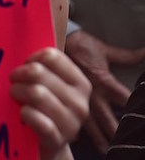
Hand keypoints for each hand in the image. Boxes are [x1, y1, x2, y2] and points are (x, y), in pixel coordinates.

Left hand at [9, 47, 90, 159]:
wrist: (49, 144)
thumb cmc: (45, 106)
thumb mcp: (50, 85)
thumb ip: (42, 65)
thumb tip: (22, 30)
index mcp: (80, 83)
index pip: (52, 56)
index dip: (32, 58)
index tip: (25, 65)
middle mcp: (80, 102)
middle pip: (38, 73)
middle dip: (18, 75)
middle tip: (13, 82)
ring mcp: (71, 122)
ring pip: (36, 93)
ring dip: (17, 92)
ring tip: (14, 95)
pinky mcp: (58, 139)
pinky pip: (37, 119)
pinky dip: (25, 114)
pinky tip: (22, 113)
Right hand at [65, 29, 144, 152]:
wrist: (54, 41)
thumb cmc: (78, 45)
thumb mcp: (102, 49)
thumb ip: (125, 56)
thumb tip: (144, 52)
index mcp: (105, 82)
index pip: (126, 100)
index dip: (134, 108)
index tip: (139, 117)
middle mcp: (94, 95)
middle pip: (110, 120)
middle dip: (117, 133)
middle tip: (126, 143)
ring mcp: (78, 99)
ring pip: (91, 126)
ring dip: (99, 138)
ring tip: (105, 150)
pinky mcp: (64, 100)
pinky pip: (69, 117)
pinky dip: (74, 131)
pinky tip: (77, 139)